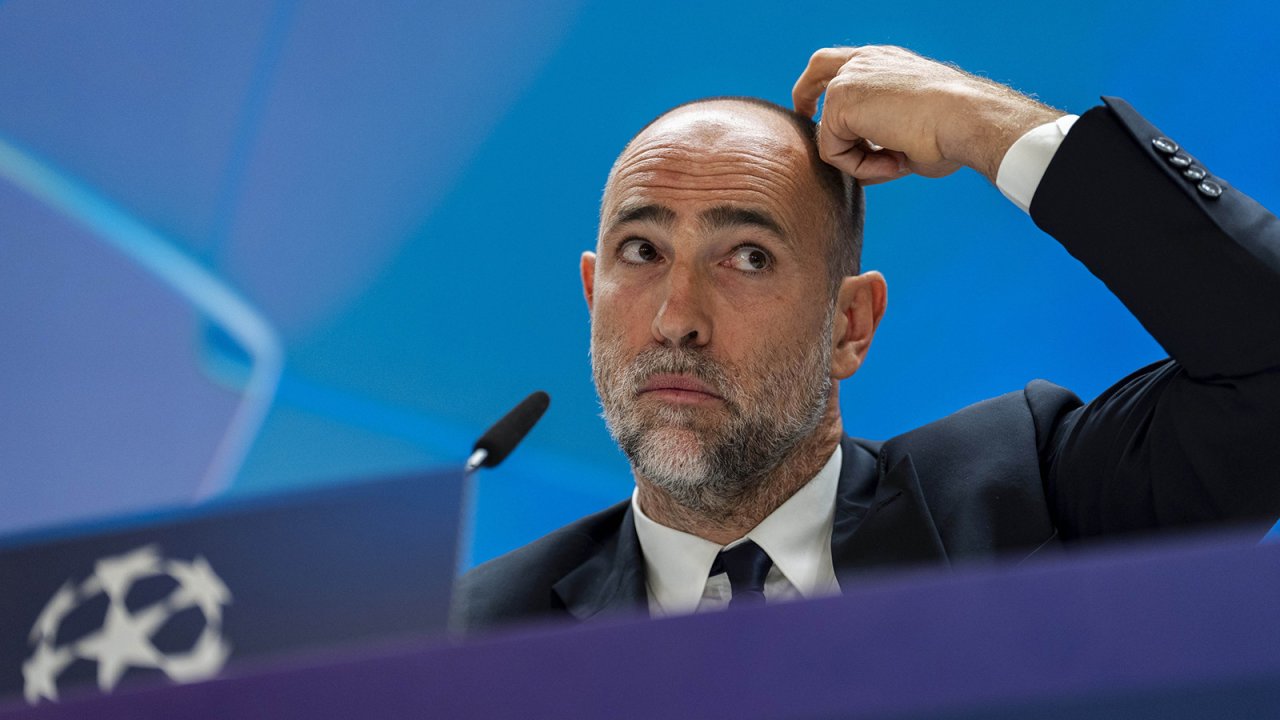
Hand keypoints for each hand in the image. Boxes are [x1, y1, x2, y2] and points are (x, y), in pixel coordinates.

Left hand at [792, 46, 1061, 184]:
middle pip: (817, 70)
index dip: (823, 86)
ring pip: (830, 135)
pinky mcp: (839, 103)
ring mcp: (848, 79)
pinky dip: (861, 168)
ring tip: (898, 162)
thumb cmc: (954, 129)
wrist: (967, 118)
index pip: (843, 64)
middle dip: (804, 97)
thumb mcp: (911, 132)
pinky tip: (894, 162)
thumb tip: (863, 169)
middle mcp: (864, 61)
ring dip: (860, 161)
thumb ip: (881, 142)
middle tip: (805, 118)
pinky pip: (833, 154)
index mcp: (886, 61)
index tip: (816, 109)